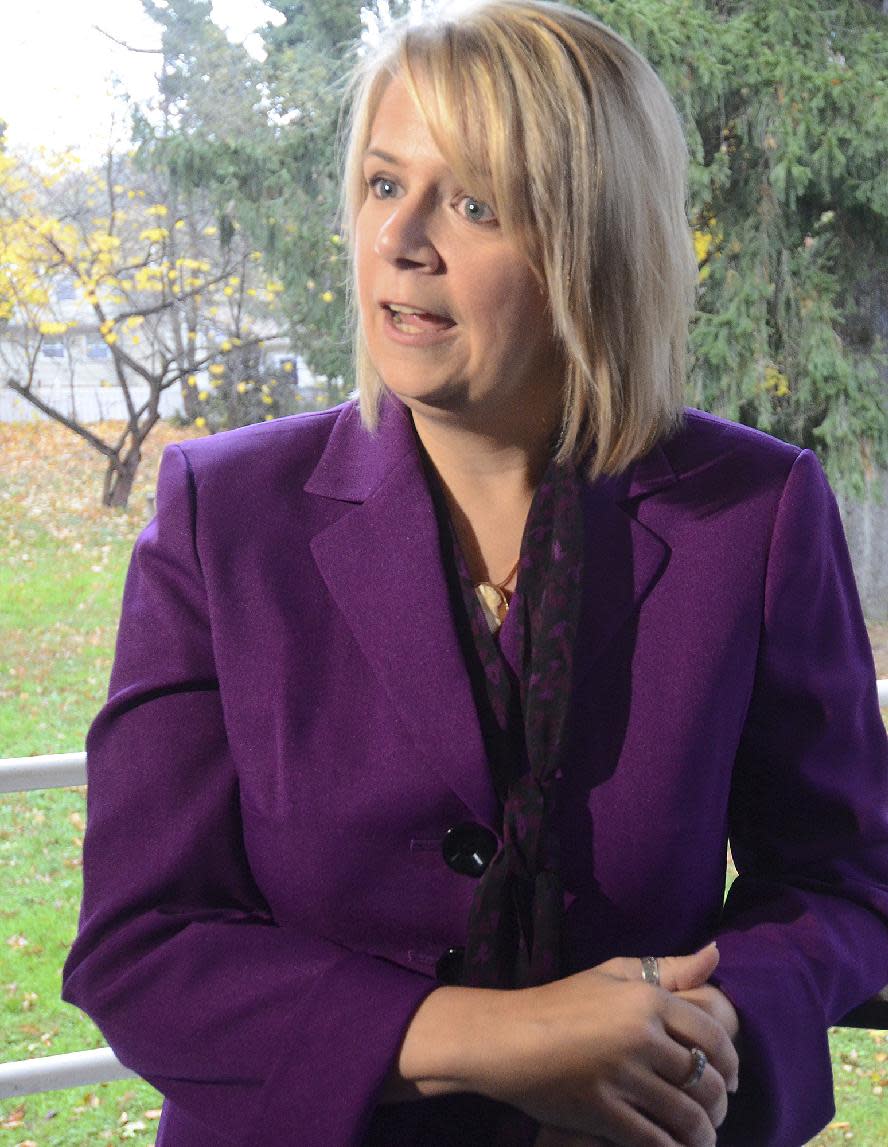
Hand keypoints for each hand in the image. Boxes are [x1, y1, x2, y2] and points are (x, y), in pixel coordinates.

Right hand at [472, 945, 738, 1145]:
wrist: (509, 1036)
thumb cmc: (563, 1001)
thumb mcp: (614, 973)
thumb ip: (669, 969)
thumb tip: (715, 954)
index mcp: (648, 999)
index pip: (713, 1035)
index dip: (732, 1062)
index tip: (732, 1078)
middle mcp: (641, 1036)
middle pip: (705, 1079)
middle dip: (719, 1103)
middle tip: (716, 1112)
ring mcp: (622, 1076)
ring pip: (687, 1115)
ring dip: (704, 1133)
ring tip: (702, 1136)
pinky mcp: (603, 1111)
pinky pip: (656, 1140)